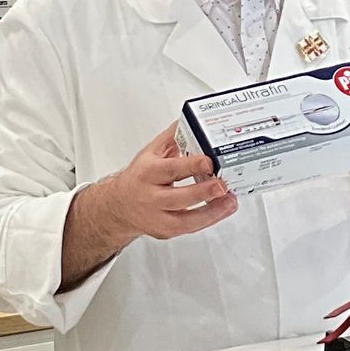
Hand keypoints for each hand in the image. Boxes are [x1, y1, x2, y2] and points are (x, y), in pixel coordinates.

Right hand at [107, 123, 238, 243]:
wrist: (119, 205)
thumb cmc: (139, 177)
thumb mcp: (151, 153)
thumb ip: (172, 137)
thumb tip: (191, 119)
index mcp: (147, 173)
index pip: (170, 170)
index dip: (191, 166)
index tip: (209, 162)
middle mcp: (151, 197)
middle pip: (179, 197)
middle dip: (204, 192)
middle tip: (223, 185)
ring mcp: (158, 217)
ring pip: (186, 220)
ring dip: (212, 211)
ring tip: (230, 201)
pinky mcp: (166, 231)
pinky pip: (190, 228)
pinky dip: (209, 219)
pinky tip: (222, 209)